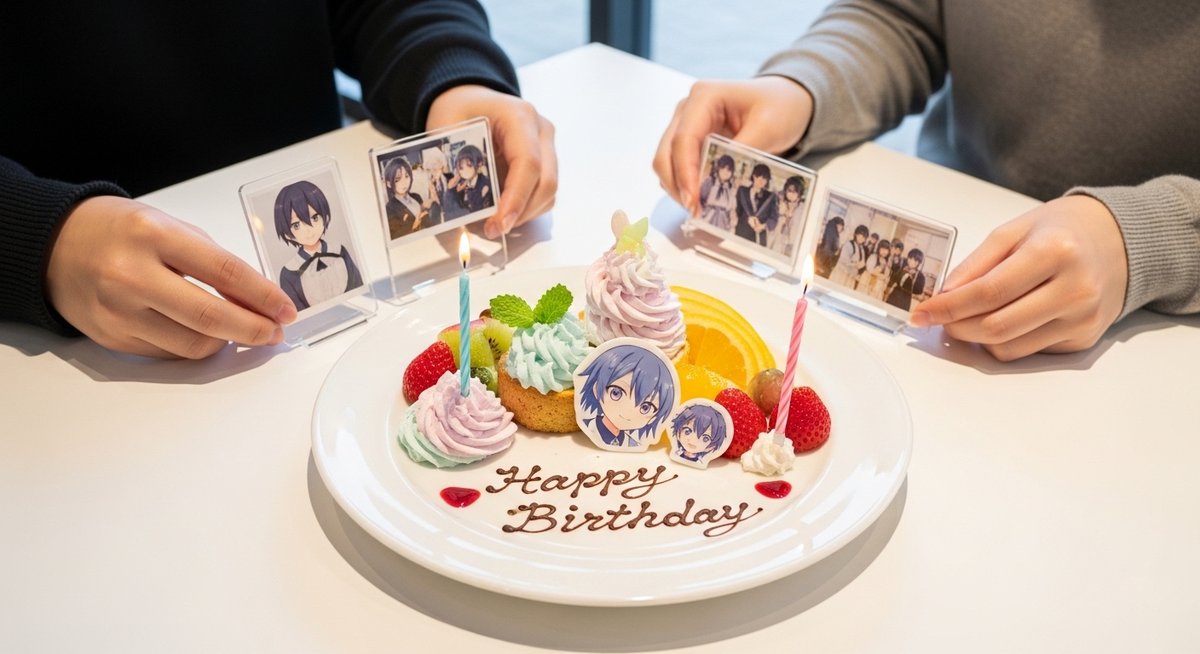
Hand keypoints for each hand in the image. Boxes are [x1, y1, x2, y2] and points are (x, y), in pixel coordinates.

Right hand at [46, 196, 296, 358]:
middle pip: (210, 317)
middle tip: (274, 332)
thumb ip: (213, 261)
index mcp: (153, 235)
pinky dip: (194, 346)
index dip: (263, 296)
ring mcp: (118, 311)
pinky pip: (169, 353)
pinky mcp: (111, 338)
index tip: (286, 310)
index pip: (225, 272)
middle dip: (254, 330)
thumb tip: (258, 300)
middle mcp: (132, 275)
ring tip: (239, 330)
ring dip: (227, 342)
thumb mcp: (169, 227)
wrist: (52, 245)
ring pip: (193, 345)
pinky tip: (203, 333)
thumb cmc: (119, 231)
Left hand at [426, 84, 556, 238]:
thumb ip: (457, 165)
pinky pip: (542, 194)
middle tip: (492, 230)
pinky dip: (525, 209)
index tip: (499, 225)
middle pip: (546, 181)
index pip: (528, 163)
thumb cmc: (458, 111)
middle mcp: (541, 131)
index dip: (516, 198)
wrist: (469, 99)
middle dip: (521, 212)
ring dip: (523, 214)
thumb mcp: (447, 131)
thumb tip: (463, 209)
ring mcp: (547, 147)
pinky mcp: (546, 162)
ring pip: (548, 192)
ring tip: (493, 222)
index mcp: (519, 117)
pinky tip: (502, 211)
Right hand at [653, 76, 812, 213]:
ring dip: (679, 188)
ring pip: (666, 163)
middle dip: (678, 185)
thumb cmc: (778, 106)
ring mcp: (684, 125)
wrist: (783, 101)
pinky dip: (685, 185)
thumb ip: (743, 150)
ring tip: (701, 208)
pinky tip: (703, 197)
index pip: (684, 139)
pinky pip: (676, 168)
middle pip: (666, 153)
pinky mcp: (688, 141)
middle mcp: (687, 109)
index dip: (685, 173)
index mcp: (704, 96)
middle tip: (697, 211)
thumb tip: (719, 178)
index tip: (694, 201)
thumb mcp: (769, 126)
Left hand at [912, 196, 1127, 360]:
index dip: (948, 306)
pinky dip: (1003, 340)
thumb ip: (975, 263)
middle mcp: (1074, 289)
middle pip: (996, 326)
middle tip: (937, 317)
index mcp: (1055, 252)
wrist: (1119, 241)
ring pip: (1008, 347)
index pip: (989, 292)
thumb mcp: (1014, 230)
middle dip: (956, 326)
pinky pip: (1027, 351)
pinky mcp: (1083, 338)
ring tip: (967, 317)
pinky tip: (1001, 318)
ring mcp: (1082, 319)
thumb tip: (943, 295)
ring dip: (975, 338)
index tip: (921, 313)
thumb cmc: (1060, 231)